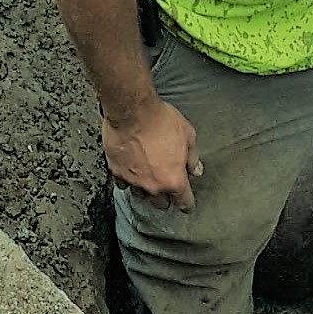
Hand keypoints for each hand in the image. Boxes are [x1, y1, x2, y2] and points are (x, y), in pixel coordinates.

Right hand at [102, 97, 201, 212]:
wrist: (132, 110)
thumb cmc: (159, 120)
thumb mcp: (187, 134)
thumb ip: (192, 157)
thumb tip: (195, 169)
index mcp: (174, 179)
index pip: (184, 203)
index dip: (187, 203)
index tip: (186, 203)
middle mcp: (154, 185)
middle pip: (161, 203)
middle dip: (165, 196)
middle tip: (166, 183)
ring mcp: (134, 180)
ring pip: (141, 195)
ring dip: (145, 188)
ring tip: (147, 174)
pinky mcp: (117, 171)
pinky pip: (123, 183)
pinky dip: (127, 178)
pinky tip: (130, 168)